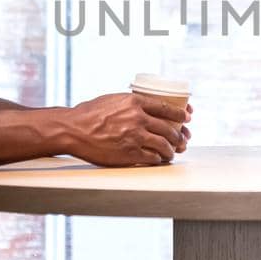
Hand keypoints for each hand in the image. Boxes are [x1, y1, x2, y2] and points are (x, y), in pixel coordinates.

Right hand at [63, 92, 191, 166]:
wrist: (73, 130)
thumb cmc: (89, 114)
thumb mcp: (113, 100)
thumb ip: (131, 103)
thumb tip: (146, 106)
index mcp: (135, 102)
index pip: (167, 107)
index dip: (180, 114)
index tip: (187, 117)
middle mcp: (138, 119)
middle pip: (169, 128)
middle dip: (179, 135)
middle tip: (183, 139)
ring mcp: (135, 137)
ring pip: (164, 145)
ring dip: (171, 150)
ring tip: (172, 152)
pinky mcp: (129, 154)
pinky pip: (153, 158)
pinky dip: (159, 159)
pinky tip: (159, 159)